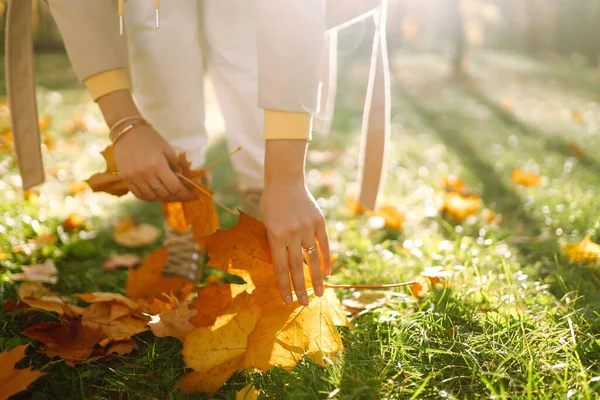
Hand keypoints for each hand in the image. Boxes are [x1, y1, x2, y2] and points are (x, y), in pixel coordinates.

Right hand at [113, 124, 195, 201]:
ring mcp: (133, 178)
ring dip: (162, 198)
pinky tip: (155, 194)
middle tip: (181, 196)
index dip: (185, 194)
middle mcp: (145, 174)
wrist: (126, 131)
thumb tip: (183, 181)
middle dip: (175, 197)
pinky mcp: (125, 179)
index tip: (192, 197)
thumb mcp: (167, 149)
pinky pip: (139, 195)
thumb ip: (175, 166)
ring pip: (151, 197)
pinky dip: (149, 197)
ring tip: (169, 195)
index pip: (174, 187)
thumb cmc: (150, 138)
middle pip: (164, 194)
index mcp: (158, 165)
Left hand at [261, 180, 329, 305]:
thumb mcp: (266, 223)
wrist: (285, 180)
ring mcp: (307, 227)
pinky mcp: (319, 221)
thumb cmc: (271, 203)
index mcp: (275, 235)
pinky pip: (324, 244)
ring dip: (316, 278)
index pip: (280, 268)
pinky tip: (327, 273)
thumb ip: (274, 244)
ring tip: (319, 294)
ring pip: (313, 259)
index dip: (284, 286)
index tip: (287, 301)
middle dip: (300, 288)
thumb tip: (283, 268)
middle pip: (297, 267)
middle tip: (303, 304)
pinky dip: (326, 259)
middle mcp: (292, 233)